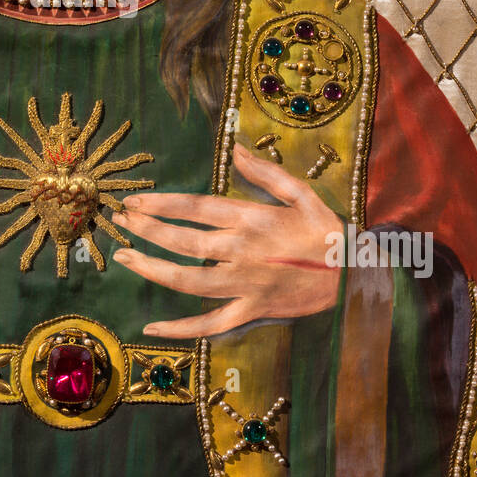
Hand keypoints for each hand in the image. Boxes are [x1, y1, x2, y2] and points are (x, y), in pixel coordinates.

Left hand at [111, 142, 341, 337]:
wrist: (354, 279)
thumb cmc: (327, 233)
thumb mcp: (302, 194)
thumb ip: (266, 172)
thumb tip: (235, 148)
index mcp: (252, 220)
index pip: (195, 208)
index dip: (160, 204)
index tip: (135, 201)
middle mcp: (242, 252)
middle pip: (183, 242)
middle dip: (148, 231)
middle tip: (122, 221)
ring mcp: (244, 285)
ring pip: (188, 282)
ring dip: (152, 270)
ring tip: (125, 258)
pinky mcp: (251, 311)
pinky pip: (210, 324)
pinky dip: (181, 328)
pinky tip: (152, 326)